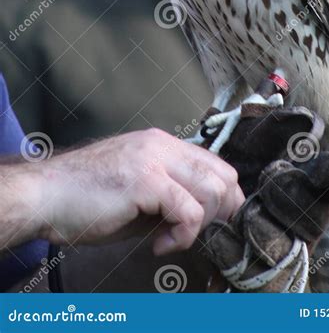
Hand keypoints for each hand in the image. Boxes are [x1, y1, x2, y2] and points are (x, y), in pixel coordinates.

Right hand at [2, 129, 243, 255]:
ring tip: (172, 238)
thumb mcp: (137, 192)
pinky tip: (160, 246)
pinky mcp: (145, 180)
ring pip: (213, 190)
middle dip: (219, 213)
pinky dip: (183, 237)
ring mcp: (155, 159)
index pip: (216, 165)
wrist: (44, 196)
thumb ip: (171, 194)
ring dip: (201, 225)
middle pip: (223, 175)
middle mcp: (163, 145)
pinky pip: (189, 211)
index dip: (223, 199)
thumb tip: (204, 215)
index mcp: (162, 144)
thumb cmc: (84, 199)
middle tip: (193, 234)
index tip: (207, 225)